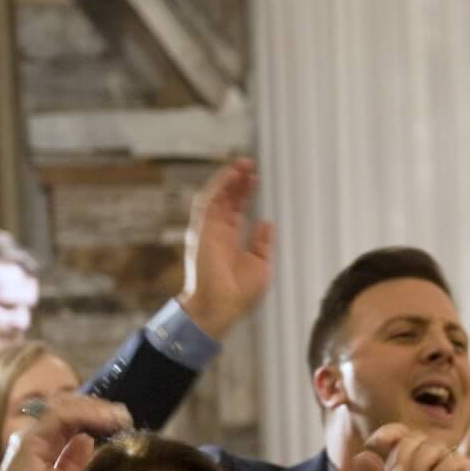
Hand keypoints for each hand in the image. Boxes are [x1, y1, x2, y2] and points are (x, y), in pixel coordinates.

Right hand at [179, 158, 276, 336]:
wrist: (222, 306)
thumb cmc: (239, 293)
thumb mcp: (260, 265)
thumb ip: (262, 243)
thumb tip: (267, 222)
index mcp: (229, 239)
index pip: (235, 209)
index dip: (244, 192)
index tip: (255, 179)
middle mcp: (216, 231)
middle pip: (225, 198)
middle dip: (236, 180)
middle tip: (249, 164)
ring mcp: (208, 229)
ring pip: (215, 196)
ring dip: (227, 179)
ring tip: (242, 164)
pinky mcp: (202, 230)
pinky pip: (209, 202)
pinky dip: (219, 186)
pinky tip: (232, 175)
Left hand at [350, 422, 469, 470]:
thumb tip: (360, 455)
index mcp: (412, 459)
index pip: (401, 433)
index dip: (387, 432)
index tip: (373, 444)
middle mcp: (432, 457)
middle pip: (415, 437)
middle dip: (399, 457)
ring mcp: (451, 462)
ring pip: (433, 447)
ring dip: (416, 468)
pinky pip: (452, 462)